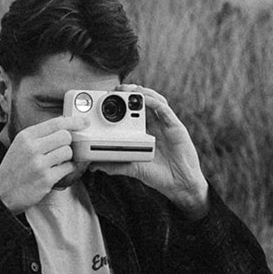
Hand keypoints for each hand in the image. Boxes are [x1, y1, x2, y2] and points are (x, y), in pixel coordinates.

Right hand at [0, 119, 76, 212]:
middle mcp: (32, 147)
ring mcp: (39, 163)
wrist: (2, 193)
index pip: (55, 123)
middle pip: (65, 136)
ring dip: (67, 158)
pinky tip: (57, 172)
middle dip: (68, 143)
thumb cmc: (14, 170)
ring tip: (57, 163)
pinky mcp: (46, 179)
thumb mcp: (20, 146)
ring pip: (68, 152)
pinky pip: (68, 168)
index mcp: (26, 136)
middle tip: (63, 149)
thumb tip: (64, 128)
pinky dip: (67, 169)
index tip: (83, 122)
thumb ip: (39, 136)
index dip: (73, 121)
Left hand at [84, 90, 208, 216]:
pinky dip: (153, 101)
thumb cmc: (159, 176)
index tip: (107, 99)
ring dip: (142, 92)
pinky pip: (164, 109)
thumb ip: (114, 166)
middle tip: (116, 89)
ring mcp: (165, 125)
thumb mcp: (132, 169)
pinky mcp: (175, 126)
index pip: (131, 113)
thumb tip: (93, 166)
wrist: (180, 184)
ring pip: (154, 100)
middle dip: (130, 92)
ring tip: (129, 89)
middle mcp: (154, 126)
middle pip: (142, 102)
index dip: (121, 103)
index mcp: (144, 133)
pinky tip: (144, 98)